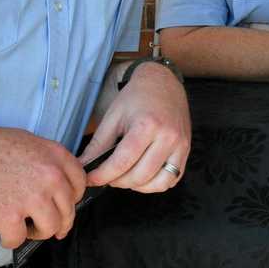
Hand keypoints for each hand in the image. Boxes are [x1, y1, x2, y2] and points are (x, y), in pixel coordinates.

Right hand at [0, 123, 85, 248]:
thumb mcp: (27, 142)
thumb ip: (47, 161)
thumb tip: (59, 182)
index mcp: (54, 156)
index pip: (80, 183)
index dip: (72, 198)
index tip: (62, 205)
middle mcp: (50, 177)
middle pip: (68, 210)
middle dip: (58, 221)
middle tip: (45, 225)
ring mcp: (32, 198)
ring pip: (51, 228)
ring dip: (37, 232)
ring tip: (23, 227)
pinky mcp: (10, 218)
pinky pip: (19, 239)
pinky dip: (9, 239)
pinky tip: (1, 231)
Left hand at [79, 62, 189, 192]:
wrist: (163, 82)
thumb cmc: (136, 97)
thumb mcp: (113, 117)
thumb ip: (98, 145)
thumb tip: (83, 167)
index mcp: (147, 125)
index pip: (122, 162)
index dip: (103, 175)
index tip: (90, 179)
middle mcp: (168, 137)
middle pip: (140, 176)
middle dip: (117, 182)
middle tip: (106, 176)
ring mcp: (180, 145)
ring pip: (157, 183)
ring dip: (137, 186)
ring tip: (124, 176)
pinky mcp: (186, 151)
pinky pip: (171, 179)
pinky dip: (155, 184)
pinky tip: (142, 175)